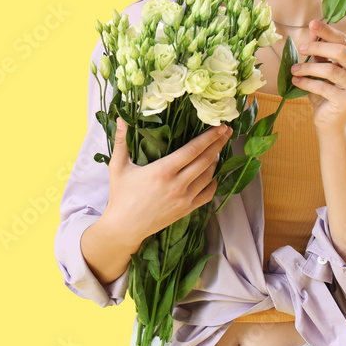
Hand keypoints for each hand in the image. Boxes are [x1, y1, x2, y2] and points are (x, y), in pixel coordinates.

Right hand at [103, 117, 231, 245]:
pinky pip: (208, 194)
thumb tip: (120, 118)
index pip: (193, 150)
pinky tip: (213, 174)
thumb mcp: (118, 166)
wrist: (124, 227)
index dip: (210, 137)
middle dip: (219, 144)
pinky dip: (214, 182)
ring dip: (216, 161)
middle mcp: (178, 184)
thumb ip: (121, 141)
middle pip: (206, 160)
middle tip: (227, 132)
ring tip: (218, 150)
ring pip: (209, 176)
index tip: (221, 127)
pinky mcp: (186, 209)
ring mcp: (184, 198)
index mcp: (163, 170)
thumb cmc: (121, 195)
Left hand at [290, 19, 345, 134]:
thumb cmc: (327, 93)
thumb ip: (321, 52)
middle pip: (341, 52)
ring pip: (332, 70)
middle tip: (302, 48)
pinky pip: (324, 87)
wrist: (331, 123)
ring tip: (294, 69)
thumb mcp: (323, 69)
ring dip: (309, 67)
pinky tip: (296, 80)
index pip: (345, 41)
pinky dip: (307, 82)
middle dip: (318, 47)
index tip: (312, 24)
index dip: (328, 32)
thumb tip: (313, 32)